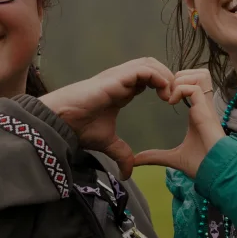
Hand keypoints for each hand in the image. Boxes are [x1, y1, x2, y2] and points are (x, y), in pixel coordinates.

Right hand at [39, 58, 173, 178]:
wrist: (61, 121)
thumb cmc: (78, 127)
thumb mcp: (107, 142)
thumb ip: (121, 154)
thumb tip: (127, 174)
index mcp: (122, 90)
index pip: (148, 78)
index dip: (162, 86)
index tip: (171, 103)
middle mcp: (122, 79)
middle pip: (152, 66)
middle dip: (168, 78)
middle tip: (175, 98)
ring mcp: (119, 76)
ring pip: (150, 63)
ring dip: (165, 76)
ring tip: (170, 96)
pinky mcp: (117, 77)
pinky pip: (145, 69)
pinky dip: (159, 77)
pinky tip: (163, 94)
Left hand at [134, 69, 226, 177]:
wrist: (215, 172)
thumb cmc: (201, 164)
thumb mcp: (173, 157)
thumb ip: (155, 156)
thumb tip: (136, 160)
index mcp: (197, 111)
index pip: (192, 85)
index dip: (177, 84)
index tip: (162, 96)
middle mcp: (203, 105)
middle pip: (198, 73)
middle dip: (179, 76)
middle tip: (165, 92)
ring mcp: (205, 106)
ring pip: (199, 75)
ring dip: (182, 80)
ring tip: (169, 95)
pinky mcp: (205, 109)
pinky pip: (194, 88)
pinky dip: (181, 90)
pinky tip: (171, 102)